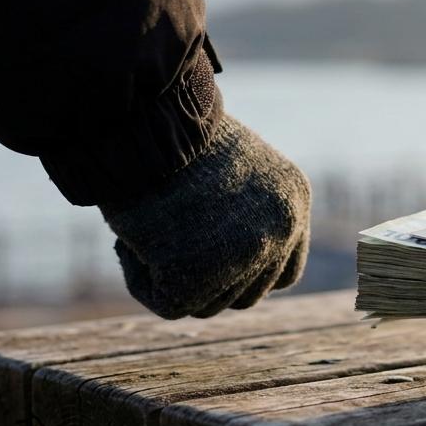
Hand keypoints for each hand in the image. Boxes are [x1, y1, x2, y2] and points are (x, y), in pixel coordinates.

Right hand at [100, 116, 310, 318]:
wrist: (143, 121)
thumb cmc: (173, 135)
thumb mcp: (232, 168)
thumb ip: (242, 214)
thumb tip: (223, 267)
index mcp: (292, 201)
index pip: (283, 271)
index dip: (245, 274)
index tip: (210, 260)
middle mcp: (281, 230)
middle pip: (247, 295)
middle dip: (208, 281)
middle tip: (169, 244)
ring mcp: (245, 255)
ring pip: (209, 305)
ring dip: (177, 281)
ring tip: (151, 233)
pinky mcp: (198, 276)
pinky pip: (169, 304)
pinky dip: (143, 281)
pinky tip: (132, 243)